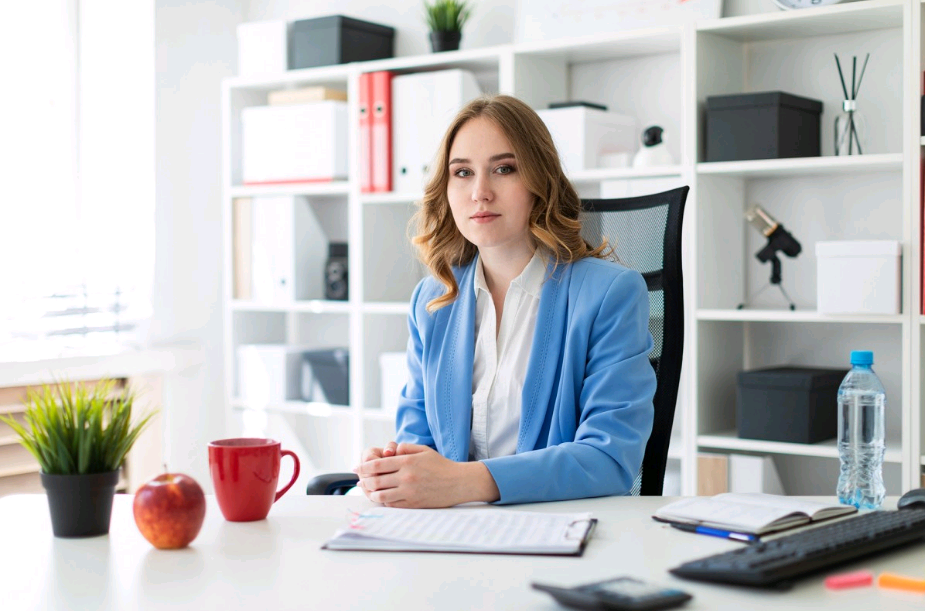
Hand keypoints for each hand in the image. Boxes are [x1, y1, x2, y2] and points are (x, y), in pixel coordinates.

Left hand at [355, 443, 498, 507]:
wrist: (458, 482)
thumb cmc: (441, 465)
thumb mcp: (423, 450)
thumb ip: (405, 448)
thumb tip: (389, 451)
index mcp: (407, 462)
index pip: (377, 465)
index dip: (363, 467)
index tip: (358, 467)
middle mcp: (406, 478)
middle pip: (375, 481)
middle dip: (363, 480)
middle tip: (360, 480)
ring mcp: (409, 492)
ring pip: (380, 495)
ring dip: (370, 493)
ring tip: (368, 490)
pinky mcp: (413, 504)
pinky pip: (392, 504)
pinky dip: (383, 501)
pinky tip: (382, 497)